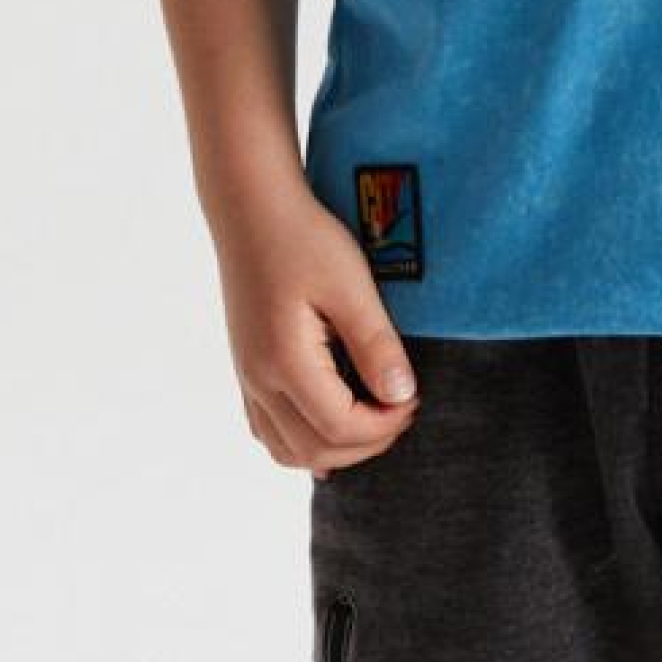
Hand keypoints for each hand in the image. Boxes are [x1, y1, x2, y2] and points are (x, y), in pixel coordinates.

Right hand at [208, 183, 423, 476]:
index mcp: (284, 361)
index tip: (414, 398)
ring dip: (335, 450)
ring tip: (374, 418)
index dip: (385, 425)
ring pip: (286, 451)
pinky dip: (304, 440)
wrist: (252, 209)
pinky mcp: (247, 369)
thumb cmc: (304, 238)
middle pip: (314, 451)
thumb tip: (402, 396)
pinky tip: (333, 424)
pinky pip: (269, 430)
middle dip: (367, 443)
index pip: (339, 429)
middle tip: (403, 409)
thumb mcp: (351, 285)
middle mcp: (258, 380)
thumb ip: (376, 344)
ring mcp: (247, 378)